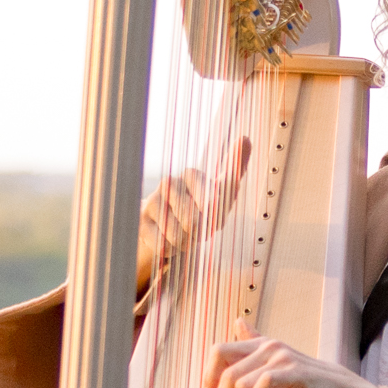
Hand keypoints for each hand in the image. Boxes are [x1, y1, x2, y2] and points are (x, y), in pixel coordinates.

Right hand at [137, 135, 253, 283]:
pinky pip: (162, 244)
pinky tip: (168, 240)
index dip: (215, 213)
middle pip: (195, 221)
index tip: (214, 208)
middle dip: (200, 233)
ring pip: (178, 235)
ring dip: (186, 243)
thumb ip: (234, 169)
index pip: (211, 198)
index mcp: (192, 175)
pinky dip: (170, 249)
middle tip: (198, 229)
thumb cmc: (200, 210)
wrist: (165, 228)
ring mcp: (153, 200)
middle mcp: (170, 183)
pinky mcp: (141, 220)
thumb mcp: (221, 194)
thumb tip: (245, 138)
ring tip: (184, 234)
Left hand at [205, 334, 382, 387]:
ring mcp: (283, 359)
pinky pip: (263, 385)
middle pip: (226, 372)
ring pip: (241, 384)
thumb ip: (255, 345)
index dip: (208, 377)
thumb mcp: (277, 365)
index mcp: (261, 345)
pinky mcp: (296, 374)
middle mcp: (270, 347)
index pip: (219, 352)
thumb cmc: (310, 384)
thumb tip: (237, 322)